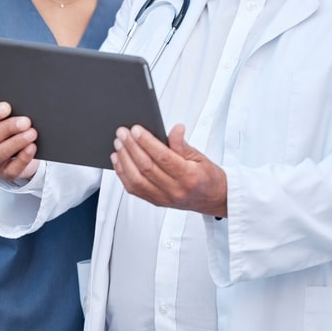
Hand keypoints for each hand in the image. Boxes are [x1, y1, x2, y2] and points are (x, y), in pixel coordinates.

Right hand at [0, 97, 39, 180]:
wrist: (21, 155)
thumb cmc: (12, 131)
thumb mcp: (6, 119)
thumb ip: (2, 109)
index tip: (8, 107)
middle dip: (8, 127)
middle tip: (26, 121)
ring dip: (16, 142)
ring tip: (32, 133)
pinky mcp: (5, 173)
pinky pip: (12, 168)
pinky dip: (23, 158)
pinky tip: (32, 148)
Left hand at [111, 124, 227, 216]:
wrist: (213, 199)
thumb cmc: (207, 176)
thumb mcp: (200, 156)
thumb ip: (183, 144)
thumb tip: (176, 128)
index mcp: (189, 177)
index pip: (163, 158)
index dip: (147, 142)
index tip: (135, 129)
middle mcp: (175, 190)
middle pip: (147, 168)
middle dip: (131, 147)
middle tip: (122, 133)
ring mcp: (164, 198)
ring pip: (137, 180)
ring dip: (124, 160)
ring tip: (118, 144)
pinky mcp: (156, 202)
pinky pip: (134, 189)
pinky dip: (123, 174)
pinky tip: (118, 160)